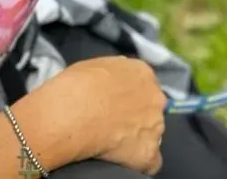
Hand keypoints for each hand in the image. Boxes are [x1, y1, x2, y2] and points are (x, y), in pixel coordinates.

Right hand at [53, 56, 167, 173]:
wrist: (71, 113)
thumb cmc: (75, 86)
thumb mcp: (95, 65)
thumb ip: (114, 72)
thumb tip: (114, 80)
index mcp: (142, 73)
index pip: (145, 87)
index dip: (131, 99)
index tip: (117, 106)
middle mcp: (155, 97)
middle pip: (152, 110)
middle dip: (138, 117)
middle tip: (114, 124)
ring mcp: (155, 125)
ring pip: (152, 134)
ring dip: (138, 138)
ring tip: (114, 142)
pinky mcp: (148, 151)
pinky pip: (151, 161)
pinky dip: (139, 162)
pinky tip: (123, 161)